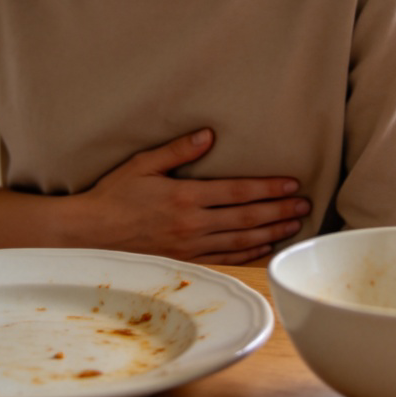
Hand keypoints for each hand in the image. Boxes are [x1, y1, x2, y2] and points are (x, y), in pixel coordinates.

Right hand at [75, 129, 309, 264]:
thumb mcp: (142, 164)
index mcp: (185, 196)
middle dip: (279, 210)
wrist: (90, 234)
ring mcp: (190, 246)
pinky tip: (265, 247)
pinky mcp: (185, 262)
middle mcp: (193, 223)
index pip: (238, 191)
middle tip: (305, 205)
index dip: (268, 188)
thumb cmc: (114, 195)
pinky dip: (249, 254)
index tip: (291, 184)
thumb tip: (209, 134)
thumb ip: (177, 150)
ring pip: (241, 241)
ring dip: (271, 232)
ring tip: (294, 225)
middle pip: (247, 218)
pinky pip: (225, 259)